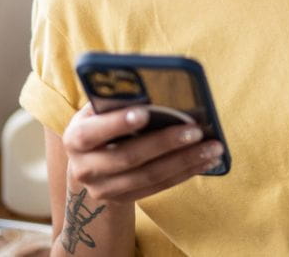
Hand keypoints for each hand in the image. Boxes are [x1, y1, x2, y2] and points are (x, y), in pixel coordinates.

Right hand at [62, 104, 224, 204]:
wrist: (88, 165)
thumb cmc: (100, 125)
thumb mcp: (98, 111)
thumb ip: (116, 101)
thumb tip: (152, 89)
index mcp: (75, 138)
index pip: (93, 132)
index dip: (117, 123)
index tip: (145, 113)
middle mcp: (85, 168)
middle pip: (129, 157)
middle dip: (165, 143)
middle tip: (196, 130)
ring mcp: (104, 189)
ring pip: (149, 176)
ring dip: (185, 161)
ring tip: (212, 147)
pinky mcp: (124, 200)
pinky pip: (159, 187)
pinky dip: (186, 172)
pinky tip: (206, 160)